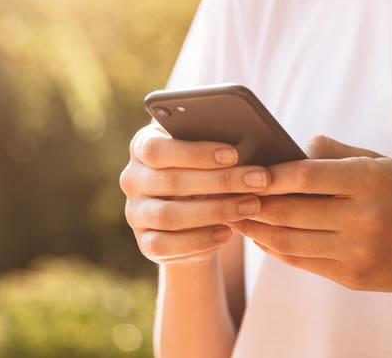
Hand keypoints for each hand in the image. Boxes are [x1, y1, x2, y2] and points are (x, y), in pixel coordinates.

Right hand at [119, 122, 273, 264]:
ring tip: (251, 206)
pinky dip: (200, 240)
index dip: (196, 152)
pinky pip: (166, 245)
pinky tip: (227, 232)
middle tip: (259, 180)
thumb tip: (251, 145)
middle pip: (171, 181)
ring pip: (169, 216)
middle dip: (221, 181)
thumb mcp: (207, 153)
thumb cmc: (204, 168)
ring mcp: (135, 213)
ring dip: (216, 211)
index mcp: (142, 146)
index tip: (234, 154)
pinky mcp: (144, 242)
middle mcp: (132, 179)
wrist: (192, 210)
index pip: (158, 149)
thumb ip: (217, 147)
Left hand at [228, 135, 391, 297]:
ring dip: (257, 229)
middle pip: (290, 211)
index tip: (247, 169)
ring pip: (289, 241)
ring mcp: (358, 252)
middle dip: (254, 203)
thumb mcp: (385, 163)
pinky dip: (276, 248)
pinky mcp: (352, 277)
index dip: (271, 174)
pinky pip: (302, 261)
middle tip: (229, 192)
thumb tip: (296, 144)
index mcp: (372, 182)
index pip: (307, 176)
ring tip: (238, 215)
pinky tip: (263, 236)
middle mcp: (365, 219)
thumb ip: (340, 152)